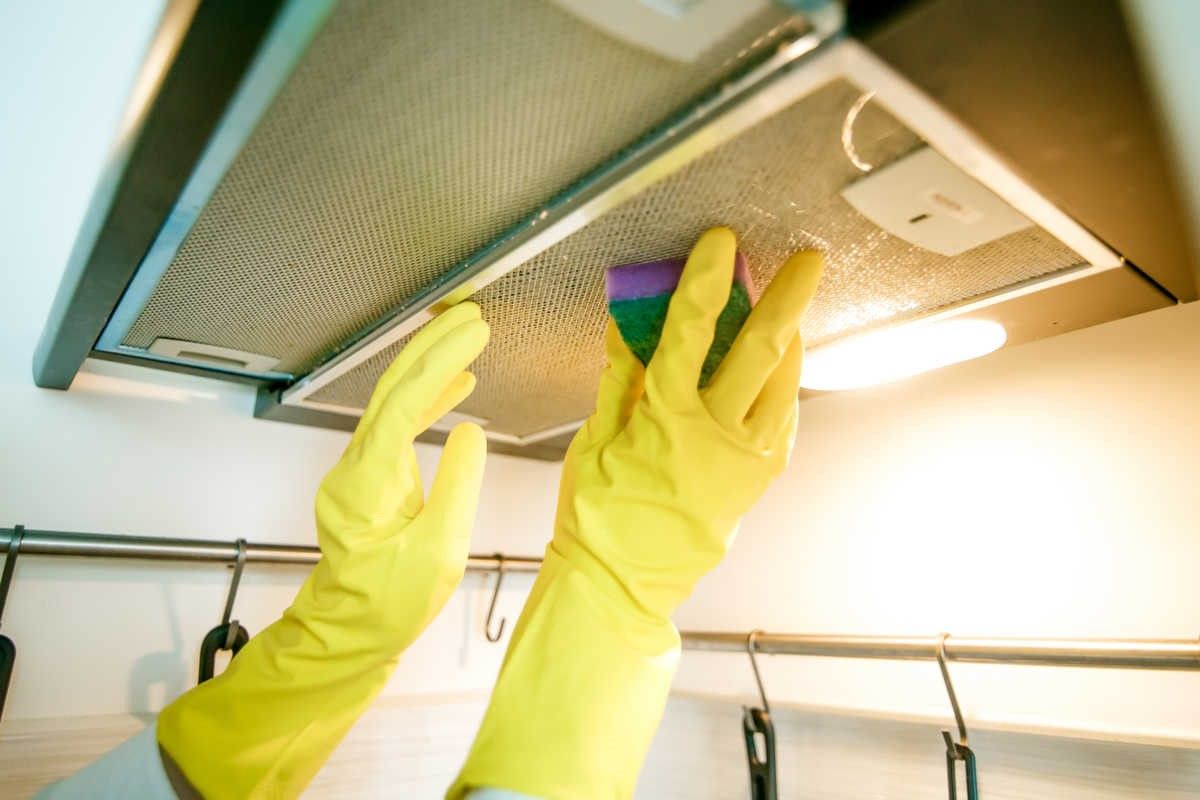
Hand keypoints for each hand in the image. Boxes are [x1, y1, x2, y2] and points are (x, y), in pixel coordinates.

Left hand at [158, 302, 489, 799]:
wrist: (349, 633)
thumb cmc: (388, 604)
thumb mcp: (437, 553)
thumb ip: (456, 488)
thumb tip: (470, 432)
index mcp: (365, 483)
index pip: (400, 406)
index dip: (437, 364)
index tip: (472, 333)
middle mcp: (352, 467)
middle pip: (390, 390)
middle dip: (431, 348)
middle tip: (472, 316)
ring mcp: (357, 470)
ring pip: (392, 401)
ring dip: (430, 366)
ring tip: (468, 335)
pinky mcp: (369, 477)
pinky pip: (398, 424)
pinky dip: (428, 400)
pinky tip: (457, 384)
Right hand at [559, 226, 822, 618]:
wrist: (623, 583)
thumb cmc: (599, 518)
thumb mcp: (595, 440)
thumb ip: (618, 379)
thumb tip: (628, 326)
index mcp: (666, 421)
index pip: (691, 332)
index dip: (706, 281)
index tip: (720, 244)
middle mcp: (716, 438)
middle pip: (761, 351)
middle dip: (787, 299)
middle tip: (808, 263)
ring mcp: (745, 462)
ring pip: (785, 386)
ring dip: (792, 341)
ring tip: (791, 312)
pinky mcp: (758, 480)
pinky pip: (782, 421)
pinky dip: (783, 388)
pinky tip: (776, 370)